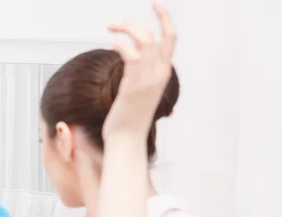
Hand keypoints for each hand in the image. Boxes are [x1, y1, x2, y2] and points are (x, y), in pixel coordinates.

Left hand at [103, 0, 176, 140]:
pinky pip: (130, 55)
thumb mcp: (138, 89)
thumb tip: (131, 53)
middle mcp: (159, 74)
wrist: (127, 139)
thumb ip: (138, 70)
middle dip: (140, 21)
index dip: (165, 19)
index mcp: (162, 73)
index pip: (170, 39)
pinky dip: (121, 44)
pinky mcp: (133, 86)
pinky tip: (112, 43)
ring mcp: (148, 79)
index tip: (156, 4)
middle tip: (116, 22)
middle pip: (159, 34)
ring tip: (110, 29)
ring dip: (126, 28)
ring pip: (145, 40)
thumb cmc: (129, 117)